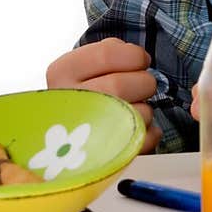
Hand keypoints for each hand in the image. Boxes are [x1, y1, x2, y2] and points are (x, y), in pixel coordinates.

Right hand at [46, 37, 160, 153]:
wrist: (63, 136)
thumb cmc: (85, 90)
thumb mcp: (86, 63)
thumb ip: (110, 53)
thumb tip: (139, 59)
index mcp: (61, 72)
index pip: (107, 54)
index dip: (135, 55)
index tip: (140, 61)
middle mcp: (66, 102)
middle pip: (120, 85)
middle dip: (143, 82)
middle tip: (141, 86)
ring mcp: (81, 135)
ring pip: (134, 115)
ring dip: (145, 110)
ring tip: (133, 109)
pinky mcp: (104, 159)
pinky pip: (141, 142)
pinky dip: (150, 133)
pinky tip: (138, 128)